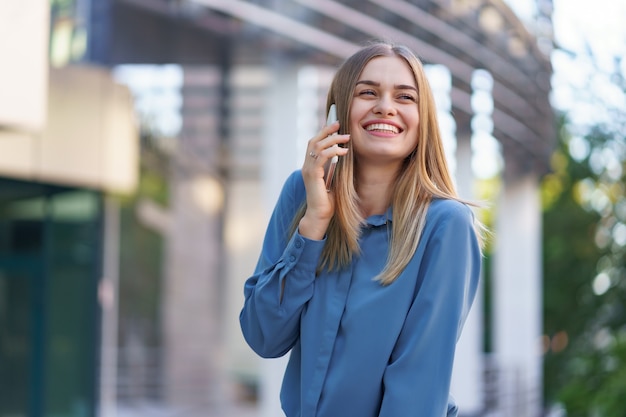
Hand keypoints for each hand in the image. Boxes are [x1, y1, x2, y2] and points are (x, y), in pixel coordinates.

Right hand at [299, 121, 349, 239]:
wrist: (320, 214)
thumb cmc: (328, 200)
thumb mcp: (333, 179)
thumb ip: (334, 167)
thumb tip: (344, 153)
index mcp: (310, 166)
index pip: (314, 144)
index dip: (323, 133)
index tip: (336, 126)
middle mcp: (306, 166)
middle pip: (313, 141)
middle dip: (326, 130)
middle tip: (340, 123)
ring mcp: (308, 170)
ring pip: (317, 146)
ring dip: (333, 139)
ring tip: (346, 137)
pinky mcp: (312, 175)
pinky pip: (322, 157)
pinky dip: (333, 151)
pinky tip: (343, 151)